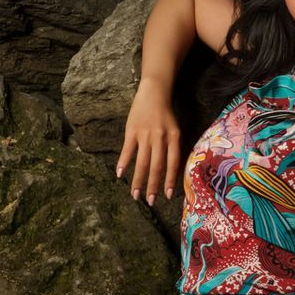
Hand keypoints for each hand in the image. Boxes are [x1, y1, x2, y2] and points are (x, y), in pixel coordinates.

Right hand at [116, 82, 181, 204]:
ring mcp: (145, 135)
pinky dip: (123, 162)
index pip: (172, 164)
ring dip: (138, 180)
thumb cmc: (166, 114)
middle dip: (153, 186)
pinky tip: (120, 174)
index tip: (167, 196)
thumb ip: (172, 148)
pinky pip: (127, 150)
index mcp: (174, 138)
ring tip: (135, 195)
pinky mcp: (132, 131)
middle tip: (150, 201)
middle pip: (156, 166)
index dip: (170, 181)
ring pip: (142, 162)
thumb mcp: (175, 130)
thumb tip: (169, 172)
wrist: (154, 93)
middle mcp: (160, 138)